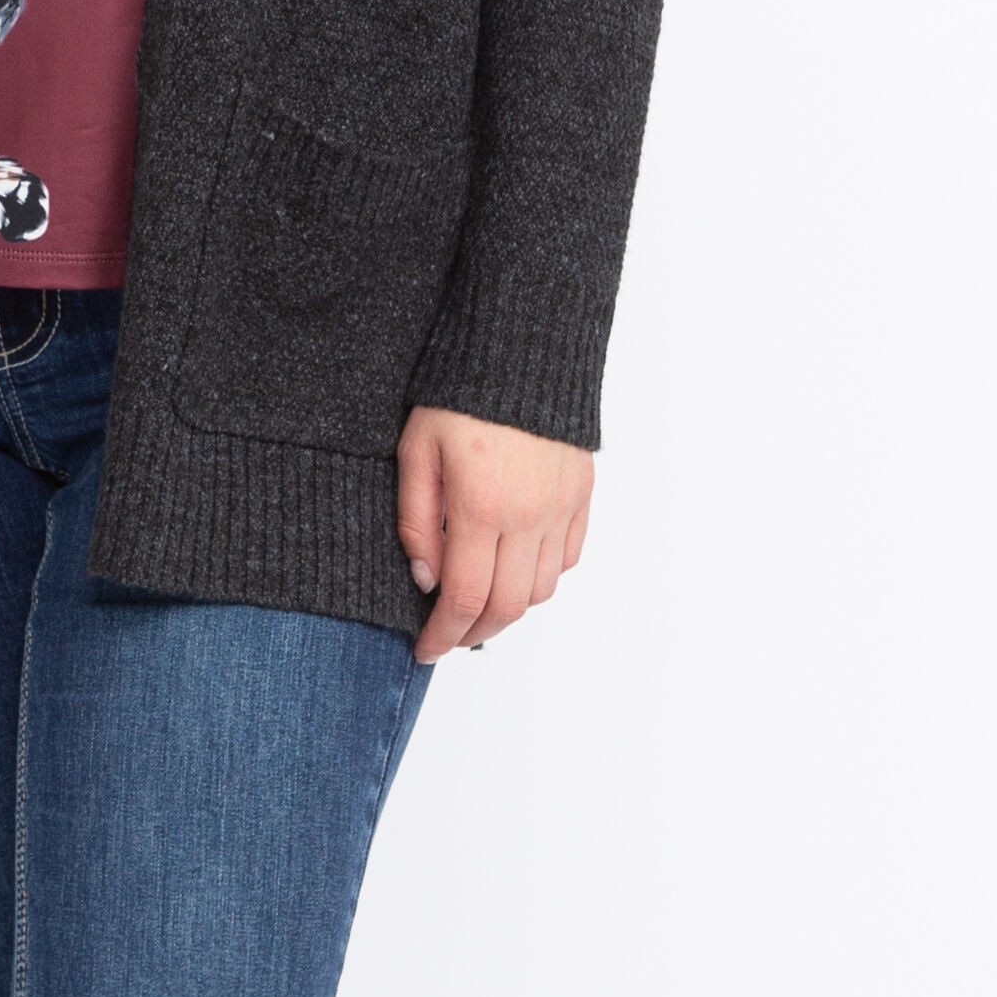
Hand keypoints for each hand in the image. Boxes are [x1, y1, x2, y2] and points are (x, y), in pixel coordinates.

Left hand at [396, 405, 593, 662]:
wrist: (521, 347)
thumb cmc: (458, 393)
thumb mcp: (416, 452)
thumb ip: (416, 521)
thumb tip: (425, 580)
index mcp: (481, 507)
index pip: (464, 599)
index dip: (442, 635)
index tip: (424, 650)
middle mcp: (529, 516)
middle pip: (508, 607)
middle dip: (475, 633)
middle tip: (448, 637)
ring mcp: (562, 507)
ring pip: (541, 590)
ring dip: (508, 609)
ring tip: (478, 603)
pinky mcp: (581, 495)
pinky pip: (567, 558)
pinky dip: (541, 577)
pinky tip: (513, 568)